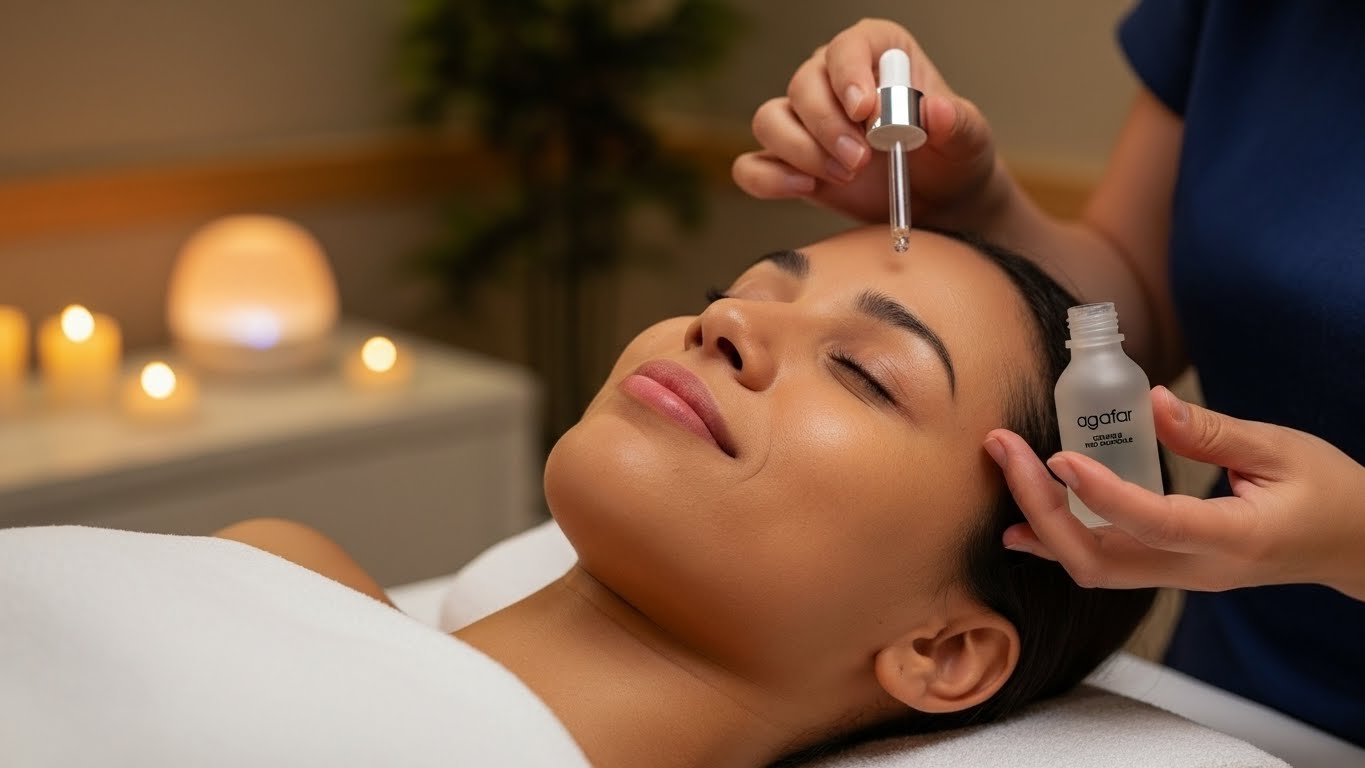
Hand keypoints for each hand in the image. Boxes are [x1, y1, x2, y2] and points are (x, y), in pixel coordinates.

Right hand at [731, 18, 1004, 228]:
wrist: (938, 204)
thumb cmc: (952, 160)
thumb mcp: (969, 142)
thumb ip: (958, 124)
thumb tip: (936, 111)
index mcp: (878, 54)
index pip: (849, 46)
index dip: (850, 72)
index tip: (865, 109)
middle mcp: (833, 80)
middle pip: (804, 83)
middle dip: (828, 125)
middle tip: (860, 160)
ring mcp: (805, 122)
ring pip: (770, 119)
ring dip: (801, 150)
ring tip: (844, 176)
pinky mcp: (788, 163)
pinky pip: (753, 165)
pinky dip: (770, 179)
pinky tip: (805, 188)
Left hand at [983, 386, 1364, 600]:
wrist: (1353, 545)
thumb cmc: (1326, 491)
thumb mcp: (1282, 450)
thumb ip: (1213, 431)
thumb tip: (1148, 400)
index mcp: (1235, 540)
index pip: (1155, 525)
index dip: (1102, 493)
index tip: (1059, 456)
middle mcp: (1198, 570)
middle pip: (1100, 560)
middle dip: (1042, 507)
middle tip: (1004, 448)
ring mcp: (1180, 577)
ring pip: (1094, 568)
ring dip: (1041, 521)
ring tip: (1005, 468)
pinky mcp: (1168, 569)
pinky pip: (1104, 563)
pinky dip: (1058, 540)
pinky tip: (1023, 518)